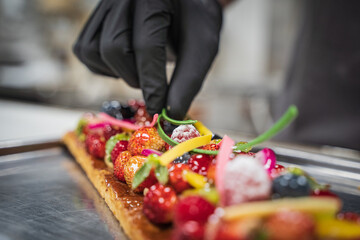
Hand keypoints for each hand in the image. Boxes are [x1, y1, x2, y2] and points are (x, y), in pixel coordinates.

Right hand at [73, 0, 221, 118]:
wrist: (182, 3)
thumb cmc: (195, 22)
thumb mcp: (202, 46)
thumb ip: (188, 80)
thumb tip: (172, 115)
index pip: (147, 46)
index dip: (152, 84)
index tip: (159, 110)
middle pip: (113, 47)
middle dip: (135, 77)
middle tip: (153, 85)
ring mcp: (105, 6)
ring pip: (93, 50)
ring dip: (117, 72)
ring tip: (141, 71)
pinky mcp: (95, 18)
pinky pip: (85, 50)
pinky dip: (103, 66)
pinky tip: (125, 65)